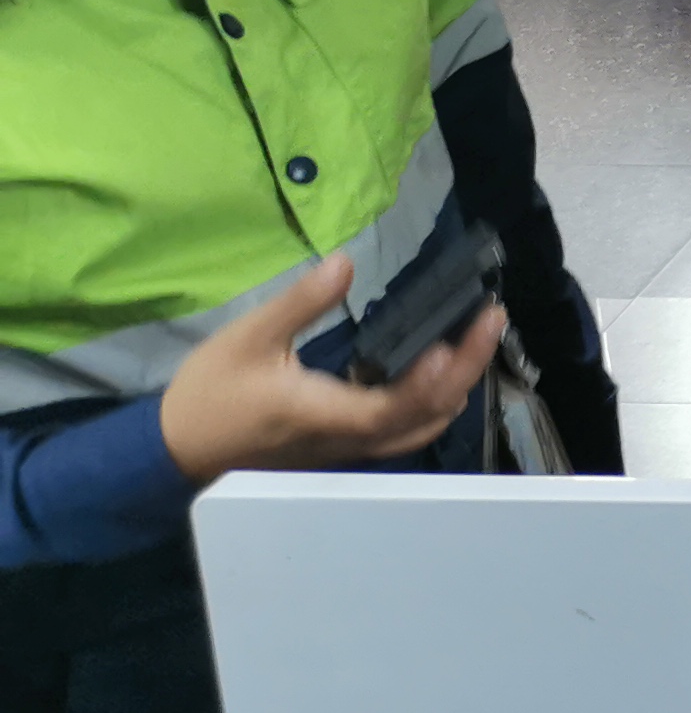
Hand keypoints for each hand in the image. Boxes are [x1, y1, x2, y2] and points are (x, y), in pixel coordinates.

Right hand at [157, 253, 501, 487]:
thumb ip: (300, 303)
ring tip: (475, 339)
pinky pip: (402, 431)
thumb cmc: (209, 393)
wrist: (176, 449)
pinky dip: (431, 401)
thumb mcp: (247, 338)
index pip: (391, 408)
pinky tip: (439, 368)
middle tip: (491, 319)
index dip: (430, 381)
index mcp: (321, 415)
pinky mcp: (342, 447)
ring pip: (417, 430)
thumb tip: (345, 263)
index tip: (457, 340)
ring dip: (454, 388)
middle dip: (465, 370)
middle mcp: (344, 440)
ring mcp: (346, 448)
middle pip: (421, 418)